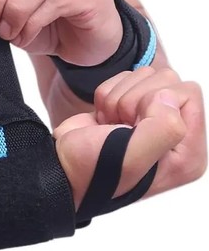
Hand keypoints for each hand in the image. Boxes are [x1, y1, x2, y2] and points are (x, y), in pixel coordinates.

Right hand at [54, 67, 206, 208]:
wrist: (60, 170)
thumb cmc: (92, 173)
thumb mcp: (132, 158)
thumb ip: (164, 127)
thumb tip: (168, 95)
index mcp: (188, 153)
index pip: (189, 94)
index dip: (156, 101)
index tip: (133, 125)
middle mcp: (176, 135)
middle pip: (168, 81)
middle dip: (134, 99)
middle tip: (119, 126)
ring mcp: (152, 119)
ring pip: (145, 77)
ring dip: (118, 98)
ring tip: (110, 125)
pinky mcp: (130, 107)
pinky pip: (126, 78)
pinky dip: (106, 96)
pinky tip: (103, 120)